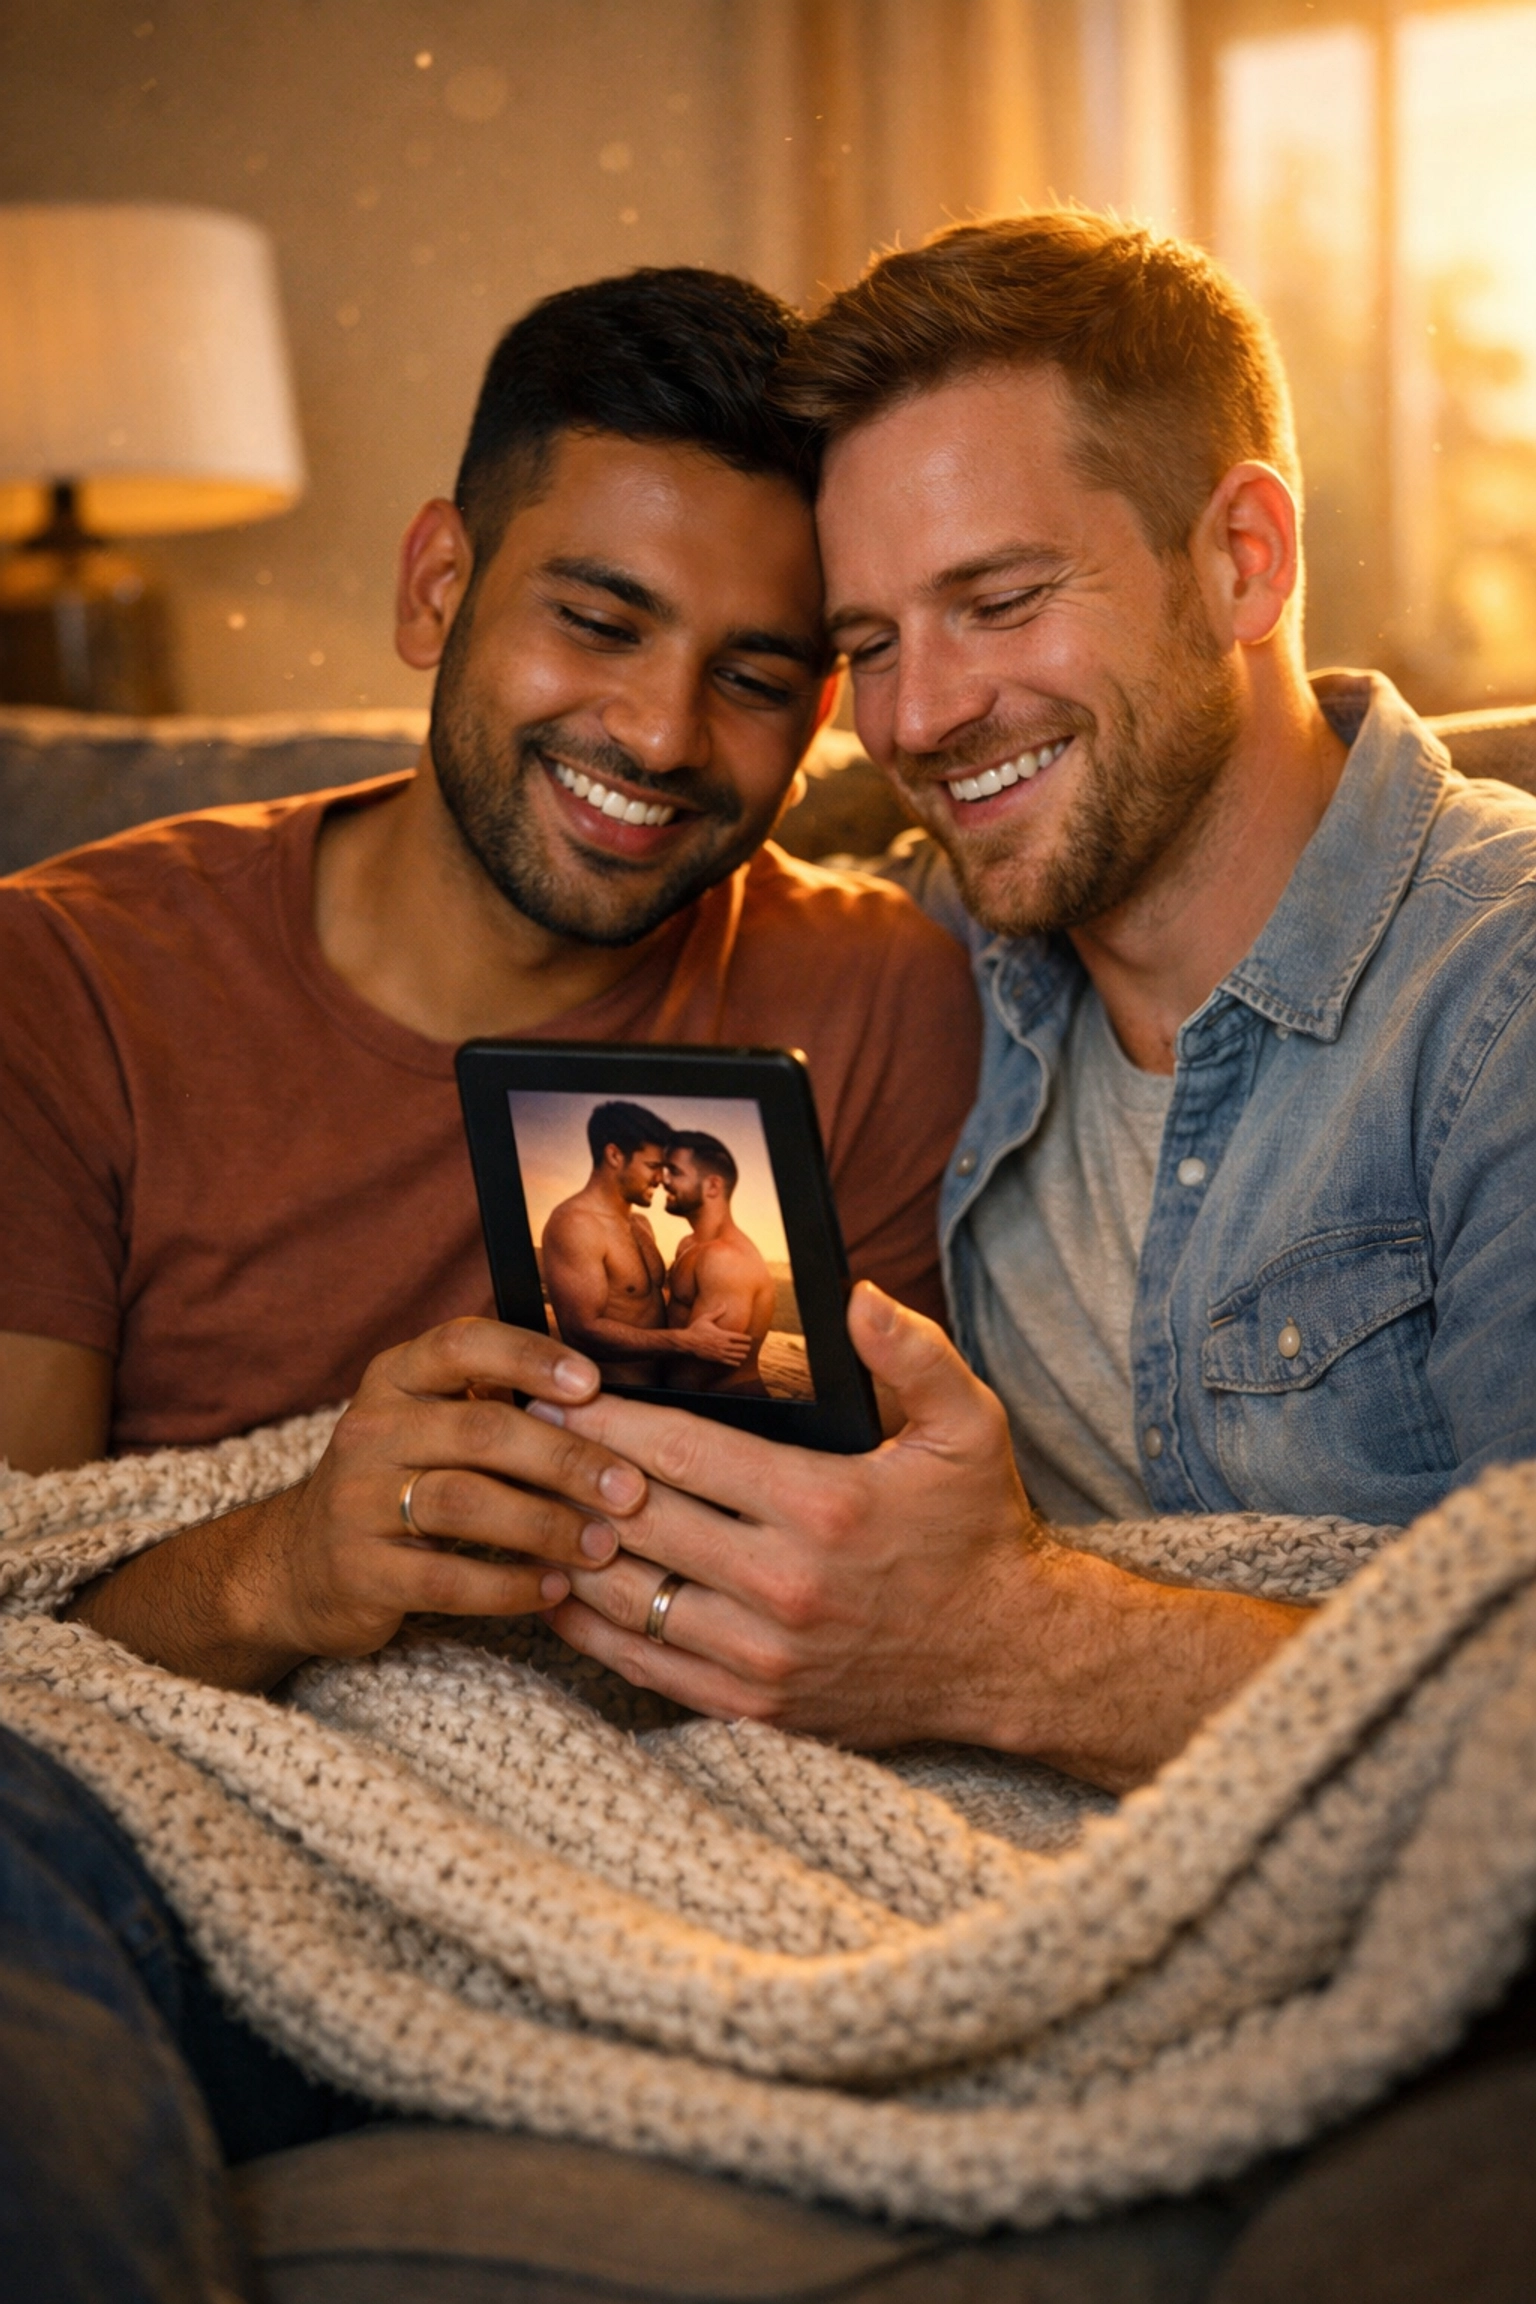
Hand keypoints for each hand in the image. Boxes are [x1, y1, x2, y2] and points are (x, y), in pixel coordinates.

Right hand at [69, 1318, 646, 1690]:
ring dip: (546, 1525)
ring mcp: (356, 1500)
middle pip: (481, 1431)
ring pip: (465, 1503)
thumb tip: (614, 1390)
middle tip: (630, 1489)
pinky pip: (446, 1577)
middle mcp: (370, 1428)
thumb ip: (502, 1401)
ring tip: (604, 1546)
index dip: (529, 1358)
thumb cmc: (400, 1482)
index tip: (593, 1382)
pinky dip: (509, 1585)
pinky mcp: (357, 1571)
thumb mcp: (433, 1423)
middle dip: (566, 1459)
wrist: (296, 1565)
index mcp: (397, 1378)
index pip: (462, 1345)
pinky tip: (554, 1590)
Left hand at [549, 1284, 1041, 1748]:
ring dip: (566, 1550)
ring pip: (625, 1596)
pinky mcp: (755, 1707)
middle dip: (567, 1473)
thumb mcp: (970, 1426)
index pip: (679, 1453)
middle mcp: (783, 1586)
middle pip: (637, 1520)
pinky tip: (558, 1590)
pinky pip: (643, 1666)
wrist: (1008, 1658)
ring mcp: (763, 1657)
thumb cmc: (978, 1532)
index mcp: (822, 1506)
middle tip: (517, 1437)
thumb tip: (856, 1294)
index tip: (557, 1393)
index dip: (606, 1420)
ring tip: (524, 1506)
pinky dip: (589, 1629)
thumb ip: (913, 1354)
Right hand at [676, 1315, 753, 1365]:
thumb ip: (717, 1312)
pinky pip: (729, 1362)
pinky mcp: (716, 1359)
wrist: (687, 1342)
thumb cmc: (696, 1329)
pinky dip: (735, 1363)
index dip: (747, 1339)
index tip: (750, 1339)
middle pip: (741, 1347)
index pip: (740, 1338)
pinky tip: (738, 1362)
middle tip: (749, 1346)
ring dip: (742, 1355)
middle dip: (746, 1347)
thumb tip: (724, 1303)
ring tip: (745, 1354)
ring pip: (736, 1356)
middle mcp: (723, 1345)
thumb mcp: (706, 1318)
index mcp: (723, 1334)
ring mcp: (720, 1353)